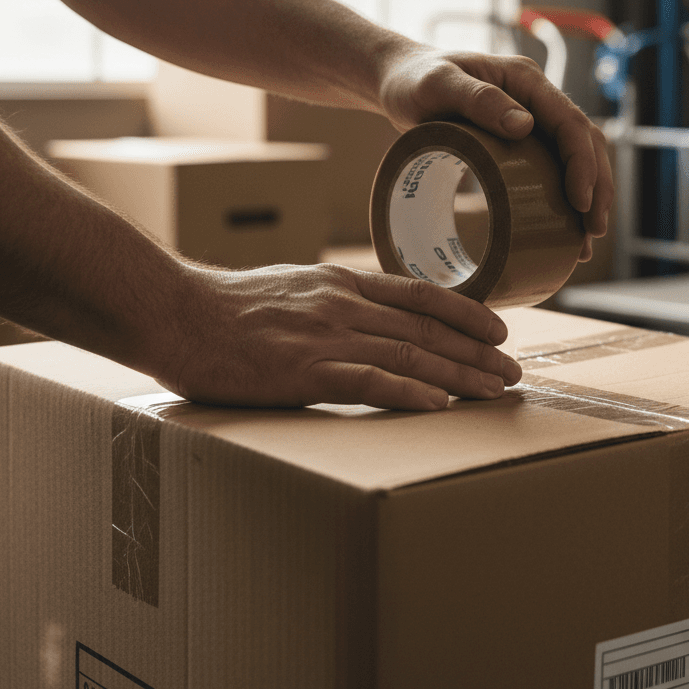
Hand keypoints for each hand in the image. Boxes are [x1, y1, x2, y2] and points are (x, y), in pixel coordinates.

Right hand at [152, 262, 520, 409]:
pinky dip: (409, 393)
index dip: (468, 312)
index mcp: (342, 282)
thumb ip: (335, 300)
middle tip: (513, 373)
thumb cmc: (228, 306)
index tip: (500, 331)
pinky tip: (440, 405)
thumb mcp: (293, 287)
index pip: (422, 294)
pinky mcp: (302, 371)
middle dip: (478, 352)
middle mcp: (343, 304)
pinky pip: (368, 381)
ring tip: (496, 392)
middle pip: (428, 328)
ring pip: (410, 355)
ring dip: (460, 375)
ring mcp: (324, 337)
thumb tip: (371, 317)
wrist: (175, 311)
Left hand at [378, 46, 613, 260]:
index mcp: (526, 80)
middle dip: (597, 188)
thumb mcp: (439, 86)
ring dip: (589, 197)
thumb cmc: (414, 80)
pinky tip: (566, 229)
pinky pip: (555, 166)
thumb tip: (525, 125)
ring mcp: (532, 118)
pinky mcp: (522, 140)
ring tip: (587, 241)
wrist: (399, 82)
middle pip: (585, 142)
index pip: (570, 122)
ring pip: (576, 157)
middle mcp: (536, 98)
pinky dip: (566, 197)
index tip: (580, 203)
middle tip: (593, 232)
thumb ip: (478, 99)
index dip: (583, 163)